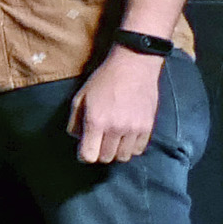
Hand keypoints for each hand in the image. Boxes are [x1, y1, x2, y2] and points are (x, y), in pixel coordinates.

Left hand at [67, 47, 161, 164]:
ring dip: (116, 151)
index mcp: (96, 120)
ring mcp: (134, 129)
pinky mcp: (147, 127)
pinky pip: (138, 150)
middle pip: (105, 158)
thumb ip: (75, 121)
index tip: (86, 148)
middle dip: (99, 151)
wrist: (134, 65)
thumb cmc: (104, 79)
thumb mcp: (80, 96)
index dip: (84, 154)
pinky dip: (131, 147)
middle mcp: (115, 127)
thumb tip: (78, 139)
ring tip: (114, 138)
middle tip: (100, 139)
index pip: (88, 156)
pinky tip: (127, 135)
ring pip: (123, 157)